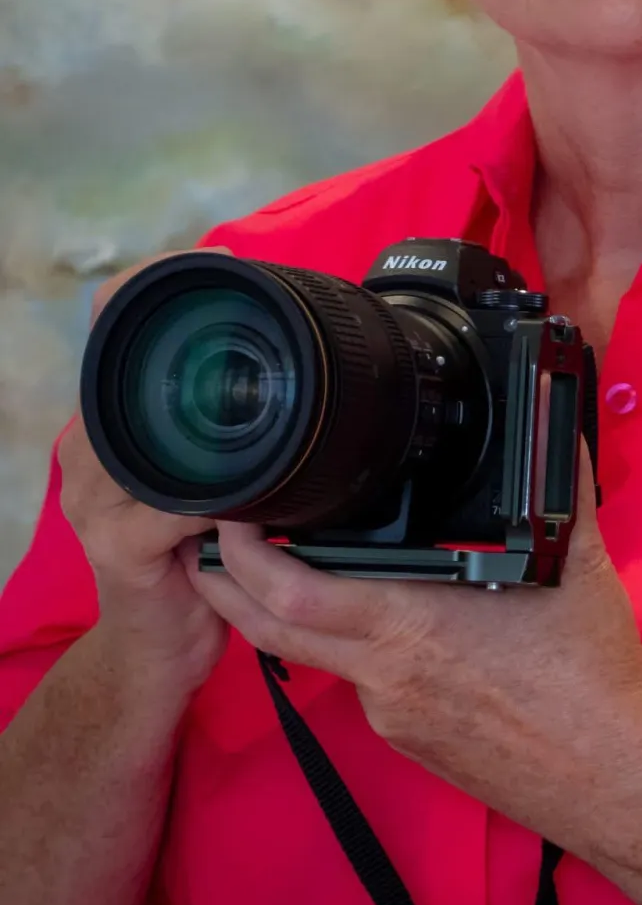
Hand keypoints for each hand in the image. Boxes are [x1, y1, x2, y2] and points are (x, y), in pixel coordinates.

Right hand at [59, 249, 234, 696]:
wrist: (161, 648)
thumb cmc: (192, 554)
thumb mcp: (206, 476)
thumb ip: (224, 424)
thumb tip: (286, 365)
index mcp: (110, 425)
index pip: (112, 327)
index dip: (155, 281)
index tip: (220, 255)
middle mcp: (92, 452)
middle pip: (123, 364)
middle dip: (187, 326)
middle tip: (250, 292)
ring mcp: (97, 499)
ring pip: (150, 433)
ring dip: (212, 411)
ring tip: (262, 384)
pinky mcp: (120, 546)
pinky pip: (172, 507)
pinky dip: (216, 495)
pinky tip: (246, 491)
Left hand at [190, 450, 641, 830]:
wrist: (612, 773)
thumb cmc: (591, 672)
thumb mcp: (575, 560)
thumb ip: (558, 479)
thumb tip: (556, 417)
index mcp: (410, 621)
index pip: (291, 591)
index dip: (242, 556)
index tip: (232, 514)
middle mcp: (385, 673)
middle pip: (270, 631)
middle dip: (226, 586)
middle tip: (212, 542)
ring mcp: (392, 715)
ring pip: (316, 658)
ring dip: (289, 615)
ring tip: (285, 569)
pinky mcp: (411, 742)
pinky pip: (363, 687)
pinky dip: (353, 650)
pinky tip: (383, 625)